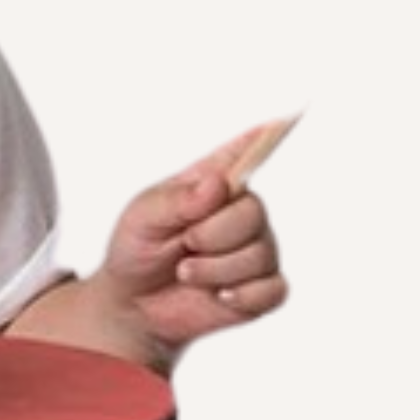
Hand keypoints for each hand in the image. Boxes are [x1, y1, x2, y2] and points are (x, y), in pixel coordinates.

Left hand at [99, 128, 287, 361]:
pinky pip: (273, 290)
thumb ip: (177, 201)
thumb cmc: (137, 249)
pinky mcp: (261, 288)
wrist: (133, 303)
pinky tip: (219, 296)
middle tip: (184, 244)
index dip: (268, 136)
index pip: (247, 151)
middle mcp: (241, 212)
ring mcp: (255, 249)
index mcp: (213, 183)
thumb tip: (218, 183)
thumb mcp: (142, 218)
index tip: (287, 117)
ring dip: (214, 270)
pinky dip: (242, 296)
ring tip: (186, 272)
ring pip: (259, 255)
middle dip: (212, 234)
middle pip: (254, 212)